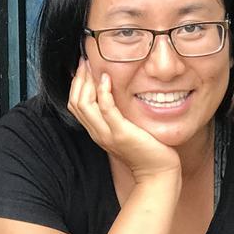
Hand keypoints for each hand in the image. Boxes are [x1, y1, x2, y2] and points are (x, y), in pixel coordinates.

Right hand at [67, 58, 181, 180]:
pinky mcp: (121, 133)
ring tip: (92, 65)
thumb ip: (119, 117)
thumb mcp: (128, 130)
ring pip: (84, 104)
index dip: (75, 84)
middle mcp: (98, 133)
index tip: (83, 66)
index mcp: (98, 131)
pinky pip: (106, 109)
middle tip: (85, 60)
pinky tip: (107, 78)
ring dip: (86, 81)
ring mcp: (108, 134)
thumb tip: (119, 98)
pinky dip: (103, 92)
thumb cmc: (148, 151)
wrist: (158, 173)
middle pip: (76, 102)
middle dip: (78, 78)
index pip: (76, 105)